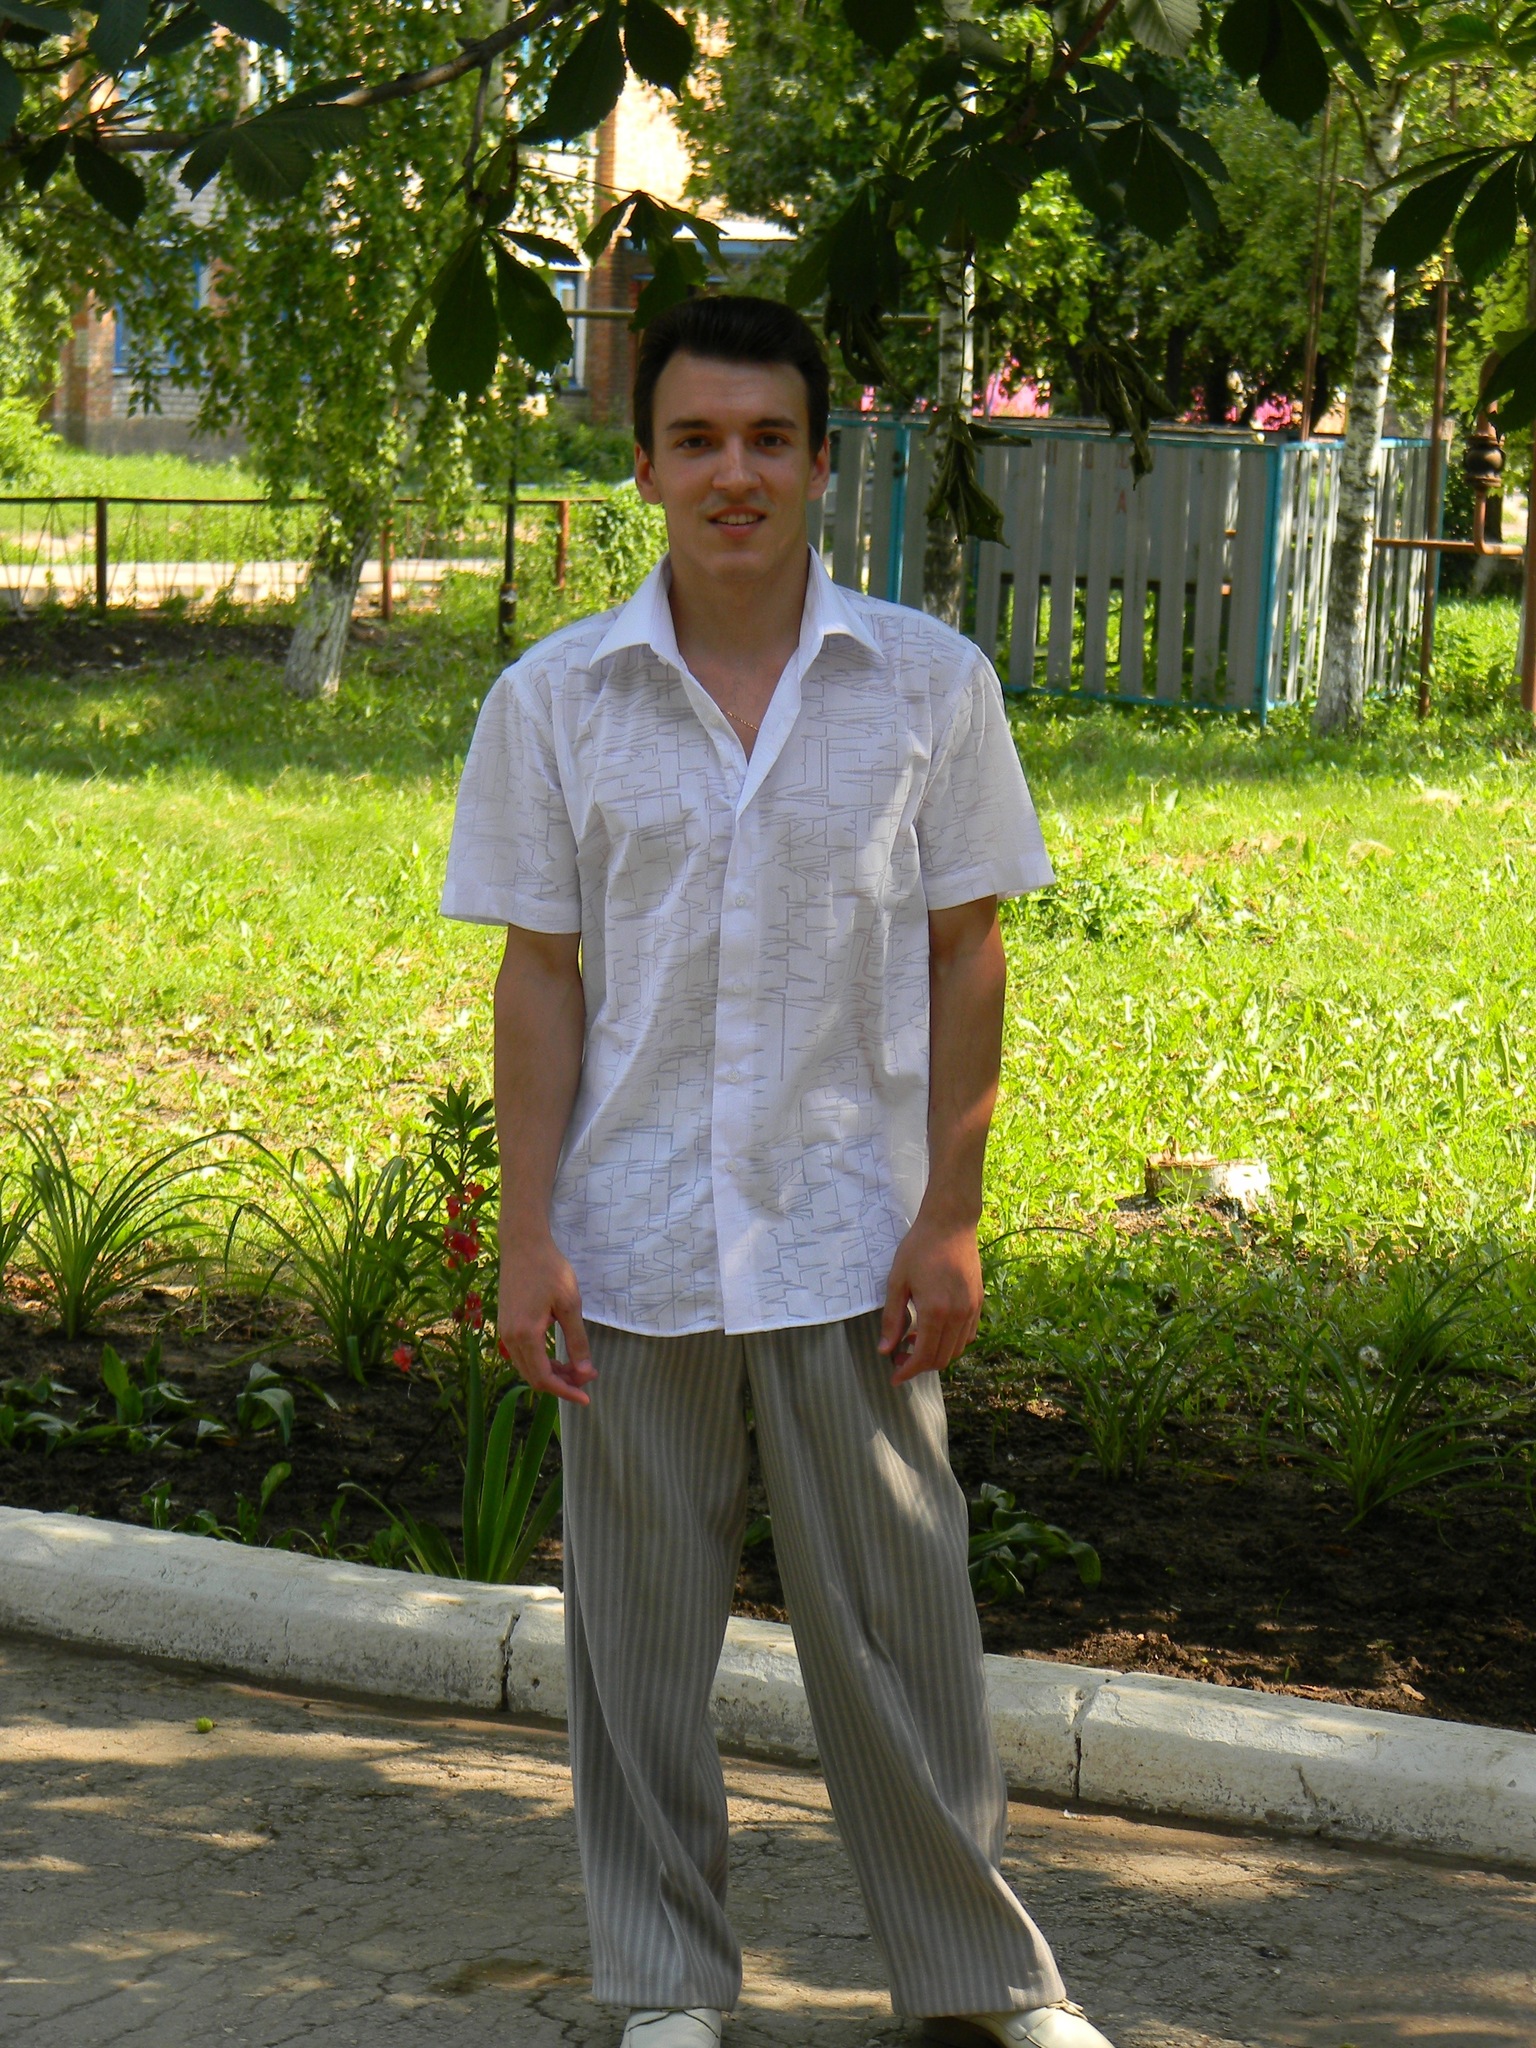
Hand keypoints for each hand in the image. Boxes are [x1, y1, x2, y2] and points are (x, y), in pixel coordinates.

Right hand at [496, 1219, 596, 1404]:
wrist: (523, 1244)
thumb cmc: (549, 1270)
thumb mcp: (570, 1304)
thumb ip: (577, 1341)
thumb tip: (585, 1372)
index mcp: (525, 1335)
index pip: (544, 1378)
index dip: (566, 1392)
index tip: (586, 1398)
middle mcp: (510, 1338)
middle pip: (534, 1377)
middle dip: (561, 1384)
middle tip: (588, 1377)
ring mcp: (505, 1331)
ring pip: (527, 1367)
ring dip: (551, 1373)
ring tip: (578, 1368)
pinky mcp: (506, 1324)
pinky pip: (522, 1355)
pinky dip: (541, 1362)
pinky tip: (559, 1356)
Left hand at [878, 1213, 982, 1384]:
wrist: (950, 1224)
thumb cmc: (919, 1248)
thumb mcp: (897, 1282)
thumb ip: (892, 1319)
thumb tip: (885, 1350)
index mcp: (936, 1312)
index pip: (923, 1356)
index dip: (908, 1371)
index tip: (894, 1378)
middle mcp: (958, 1315)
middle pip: (941, 1358)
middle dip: (919, 1365)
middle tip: (899, 1358)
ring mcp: (972, 1310)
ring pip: (956, 1350)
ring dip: (935, 1354)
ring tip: (914, 1342)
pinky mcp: (979, 1302)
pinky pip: (967, 1335)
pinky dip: (951, 1343)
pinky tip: (935, 1332)